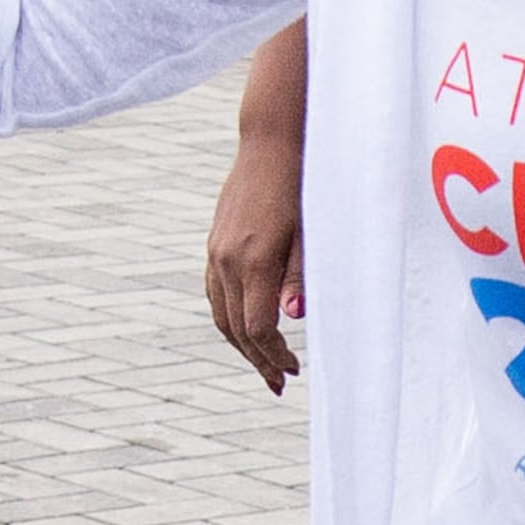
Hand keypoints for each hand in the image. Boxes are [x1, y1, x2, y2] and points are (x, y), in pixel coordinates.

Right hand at [207, 131, 304, 392]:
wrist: (271, 141)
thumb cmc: (303, 184)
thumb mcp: (310, 230)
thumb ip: (299, 275)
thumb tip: (291, 317)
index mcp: (254, 259)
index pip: (257, 327)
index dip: (274, 354)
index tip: (294, 369)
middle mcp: (227, 260)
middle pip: (235, 328)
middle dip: (258, 360)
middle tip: (281, 383)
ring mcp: (216, 252)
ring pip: (220, 314)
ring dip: (241, 345)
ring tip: (264, 364)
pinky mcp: (214, 244)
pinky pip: (214, 293)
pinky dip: (228, 319)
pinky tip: (245, 329)